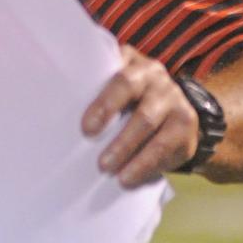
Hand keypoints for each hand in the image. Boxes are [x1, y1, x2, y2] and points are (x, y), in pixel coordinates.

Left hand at [82, 44, 198, 186]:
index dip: (104, 105)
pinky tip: (130, 177)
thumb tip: (56, 98)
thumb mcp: (113, 78)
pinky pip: (168, 151)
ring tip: (114, 174)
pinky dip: (148, 166)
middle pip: (143, 114)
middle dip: (121, 141)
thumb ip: (95, 82)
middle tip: (102, 163)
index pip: (122, 82)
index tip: (87, 129)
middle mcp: (160, 82)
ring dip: (133, 157)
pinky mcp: (187, 129)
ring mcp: (177, 105)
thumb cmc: (128, 91)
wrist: (172, 103)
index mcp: (136, 65)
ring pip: (157, 136)